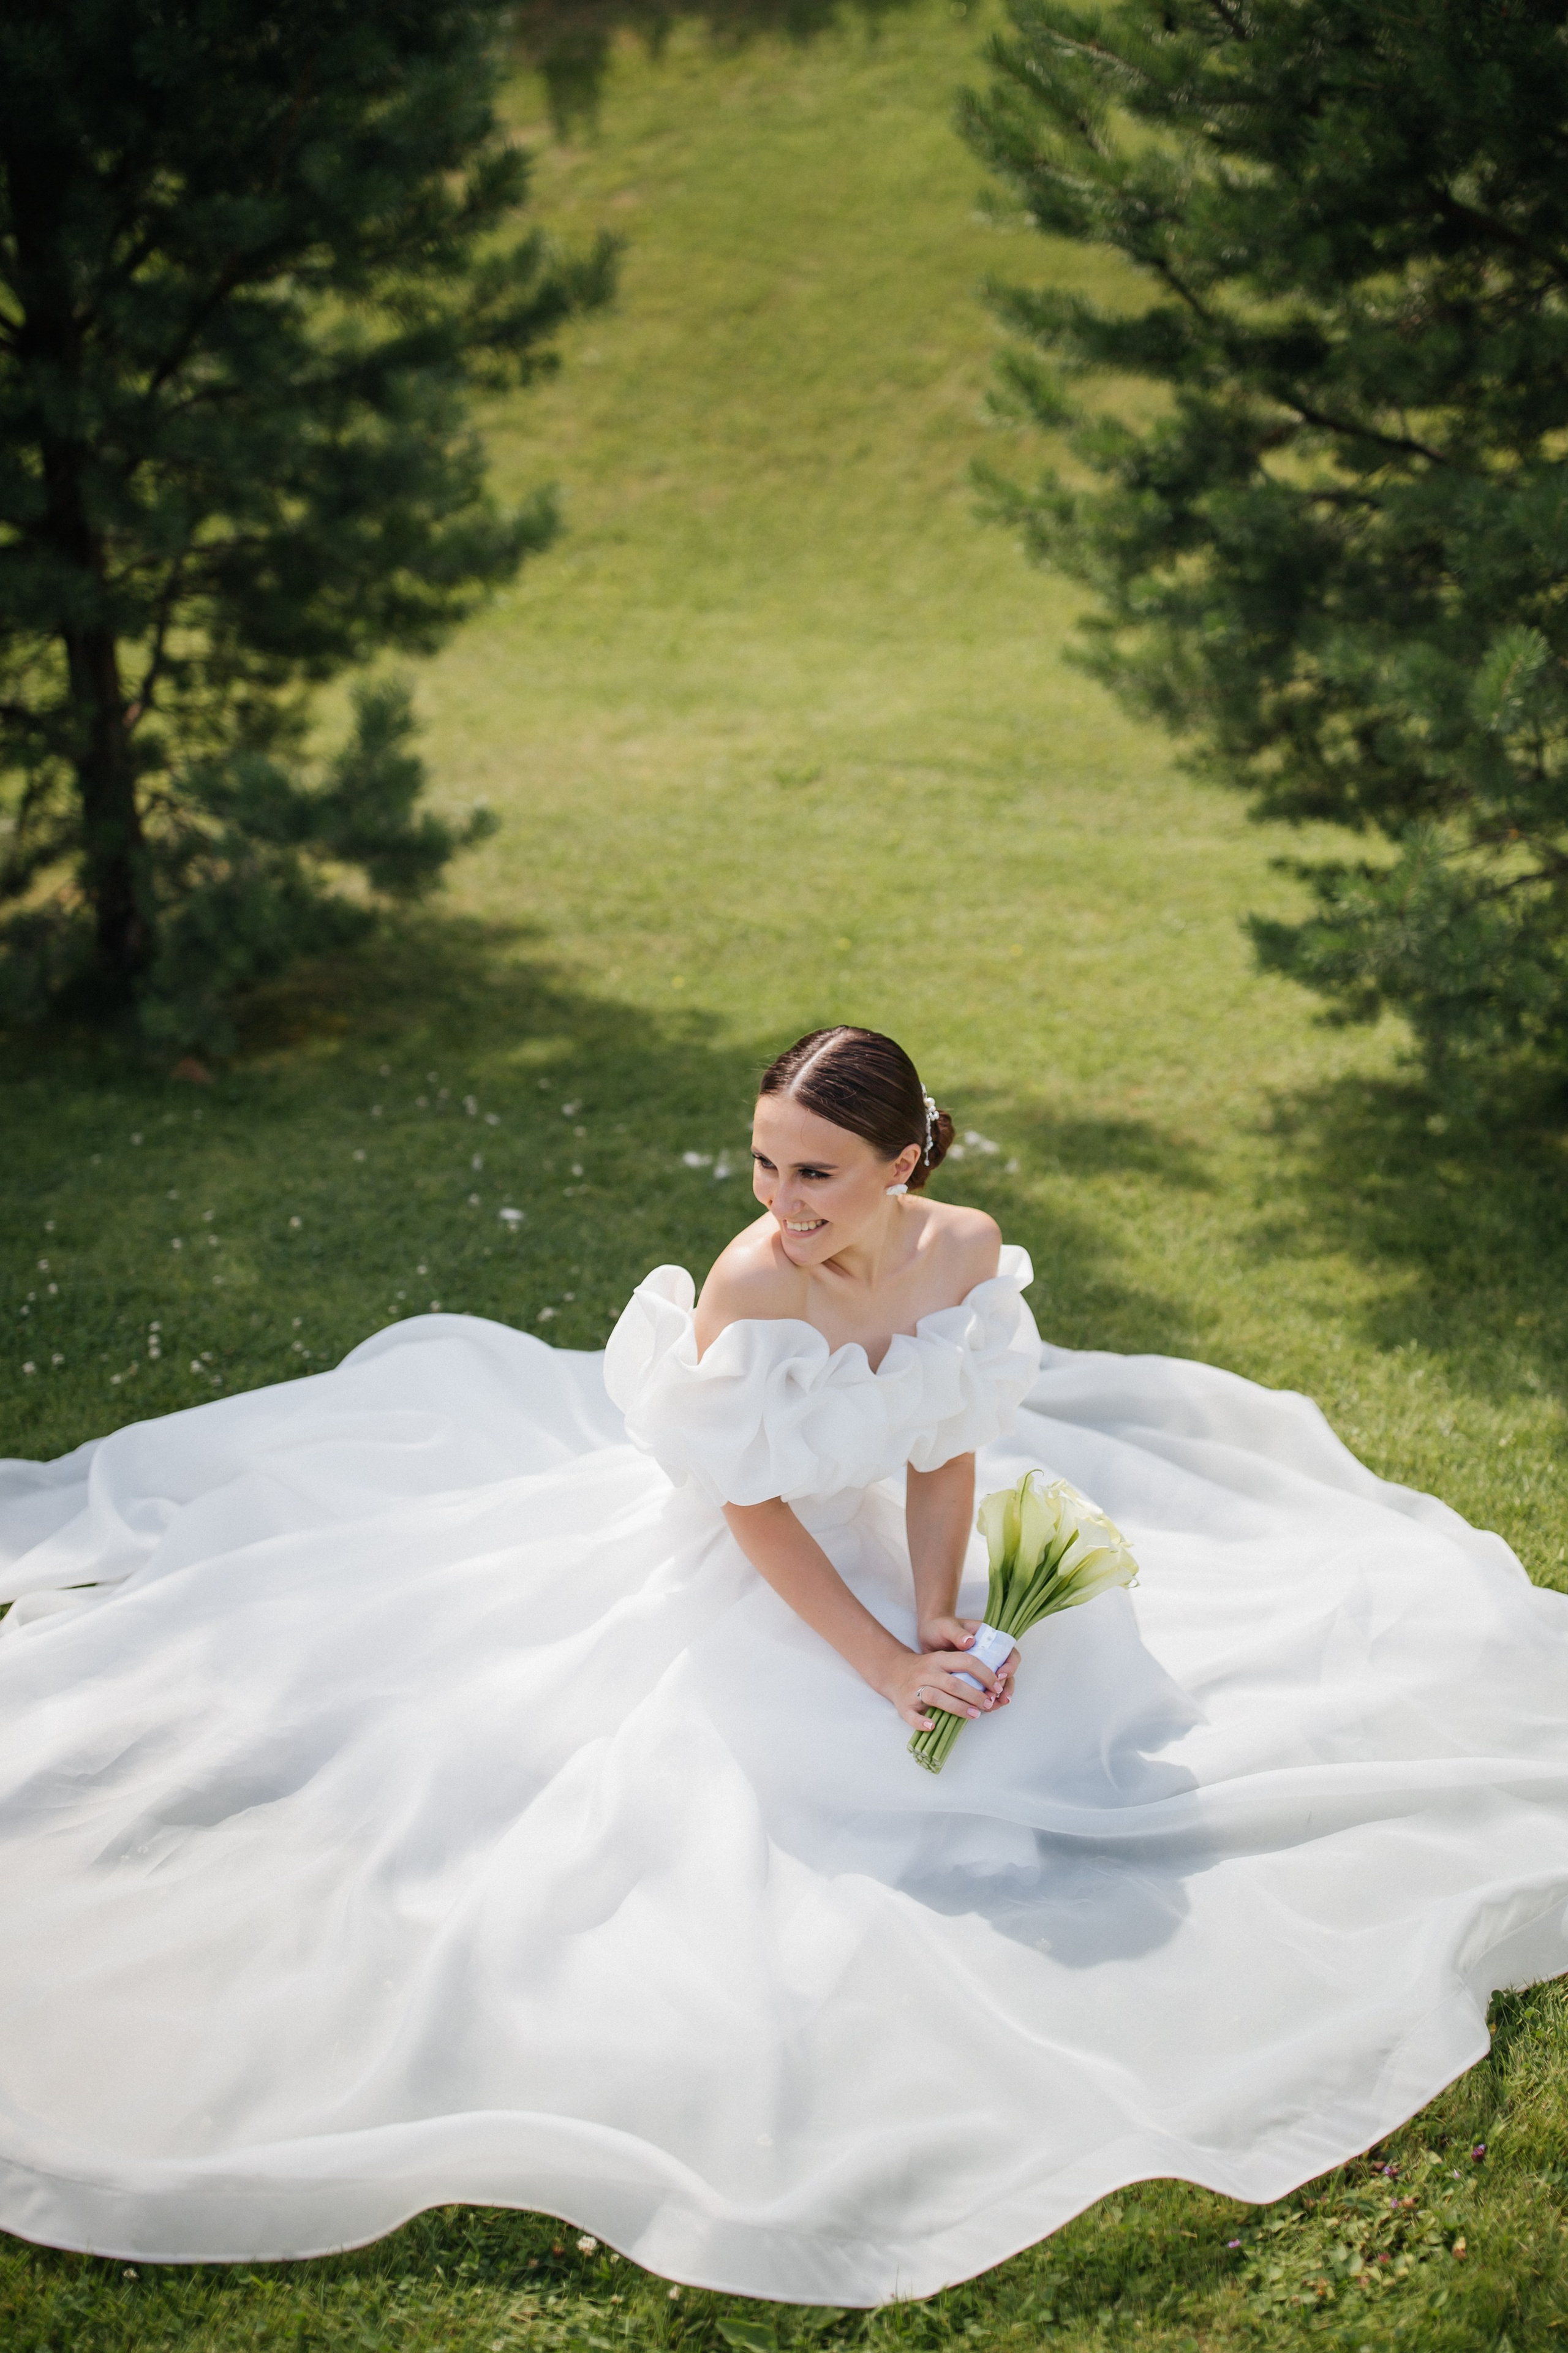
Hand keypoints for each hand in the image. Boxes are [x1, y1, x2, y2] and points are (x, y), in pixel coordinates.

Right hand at [881, 1644, 1004, 1732]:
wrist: (893, 1671)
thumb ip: (963, 1669)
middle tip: (989, 1705)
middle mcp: (927, 1671)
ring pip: (936, 1697)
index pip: (966, 1662)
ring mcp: (914, 1688)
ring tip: (974, 1715)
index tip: (997, 1687)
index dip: (985, 1674)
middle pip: (954, 1683)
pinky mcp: (903, 1704)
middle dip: (975, 1695)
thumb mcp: (943, 1660)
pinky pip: (912, 1715)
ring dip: (958, 1708)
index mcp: (939, 1659)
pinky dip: (922, 1722)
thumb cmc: (927, 1669)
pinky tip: (934, 1726)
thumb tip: (995, 1684)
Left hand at [917, 1615, 1018, 1706]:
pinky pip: (985, 1690)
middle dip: (1005, 1686)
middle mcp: (990, 1653)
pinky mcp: (973, 1678)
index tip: (1000, 1675)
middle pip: (1007, 1672)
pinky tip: (985, 1709)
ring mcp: (982, 1667)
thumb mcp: (946, 1627)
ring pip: (999, 1684)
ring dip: (999, 1697)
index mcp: (989, 1638)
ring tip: (992, 1707)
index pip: (1008, 1652)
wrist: (927, 1637)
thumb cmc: (939, 1628)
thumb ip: (957, 1633)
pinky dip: (987, 1700)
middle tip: (998, 1698)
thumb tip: (969, 1641)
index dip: (1009, 1665)